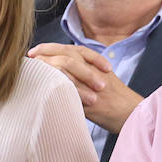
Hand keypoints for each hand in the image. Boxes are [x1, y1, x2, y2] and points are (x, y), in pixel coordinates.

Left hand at [27, 42, 142, 132]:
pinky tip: (43, 90)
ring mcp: (91, 87)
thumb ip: (84, 70)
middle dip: (44, 56)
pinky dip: (56, 90)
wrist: (131, 113)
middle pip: (65, 56)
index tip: (34, 51)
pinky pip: (70, 94)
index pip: (69, 49)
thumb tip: (59, 67)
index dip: (49, 48)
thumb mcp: (102, 76)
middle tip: (30, 59)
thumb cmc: (116, 97)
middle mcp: (93, 72)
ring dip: (47, 70)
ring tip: (33, 71)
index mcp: (95, 64)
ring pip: (66, 72)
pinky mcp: (90, 103)